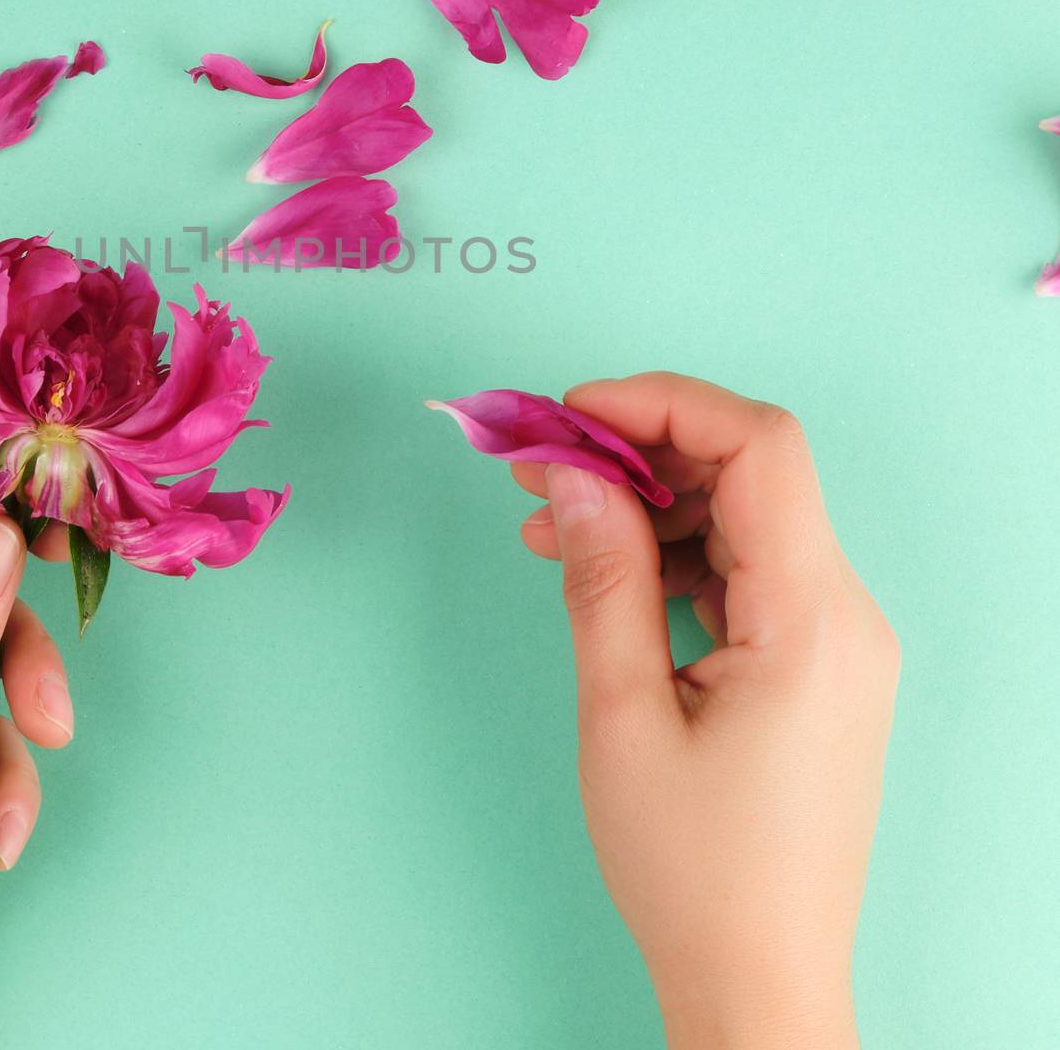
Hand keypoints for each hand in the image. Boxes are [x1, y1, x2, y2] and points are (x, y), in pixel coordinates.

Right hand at [513, 373, 898, 1049]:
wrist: (756, 978)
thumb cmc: (692, 868)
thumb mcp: (622, 714)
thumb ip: (601, 577)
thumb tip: (569, 469)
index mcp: (812, 620)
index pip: (760, 447)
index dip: (662, 404)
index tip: (570, 413)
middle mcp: (843, 614)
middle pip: (751, 472)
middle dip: (640, 449)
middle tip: (540, 462)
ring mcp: (834, 640)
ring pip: (742, 518)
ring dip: (647, 505)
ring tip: (549, 525)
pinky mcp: (812, 664)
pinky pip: (743, 570)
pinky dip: (671, 555)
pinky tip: (601, 571)